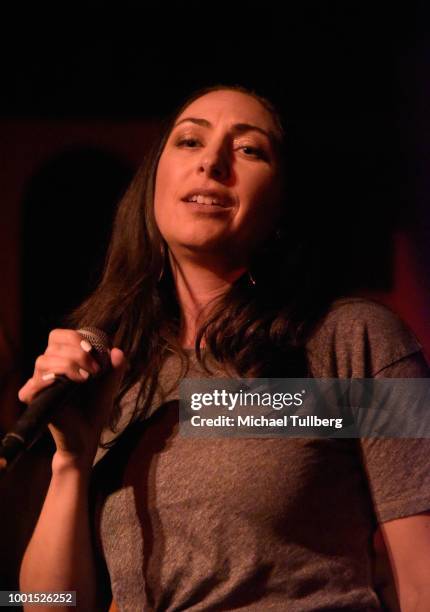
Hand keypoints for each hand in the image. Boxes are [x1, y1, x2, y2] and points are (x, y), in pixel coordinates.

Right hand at [18, 329, 125, 464]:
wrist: (89, 434)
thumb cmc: (95, 407)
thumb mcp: (110, 384)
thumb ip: (116, 367)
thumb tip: (117, 351)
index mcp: (63, 359)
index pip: (58, 336)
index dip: (74, 337)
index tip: (93, 350)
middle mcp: (49, 369)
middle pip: (52, 346)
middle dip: (77, 352)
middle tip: (94, 370)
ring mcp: (41, 384)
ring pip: (43, 361)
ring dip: (67, 364)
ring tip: (85, 379)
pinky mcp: (35, 401)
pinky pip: (30, 386)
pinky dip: (44, 381)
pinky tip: (60, 383)